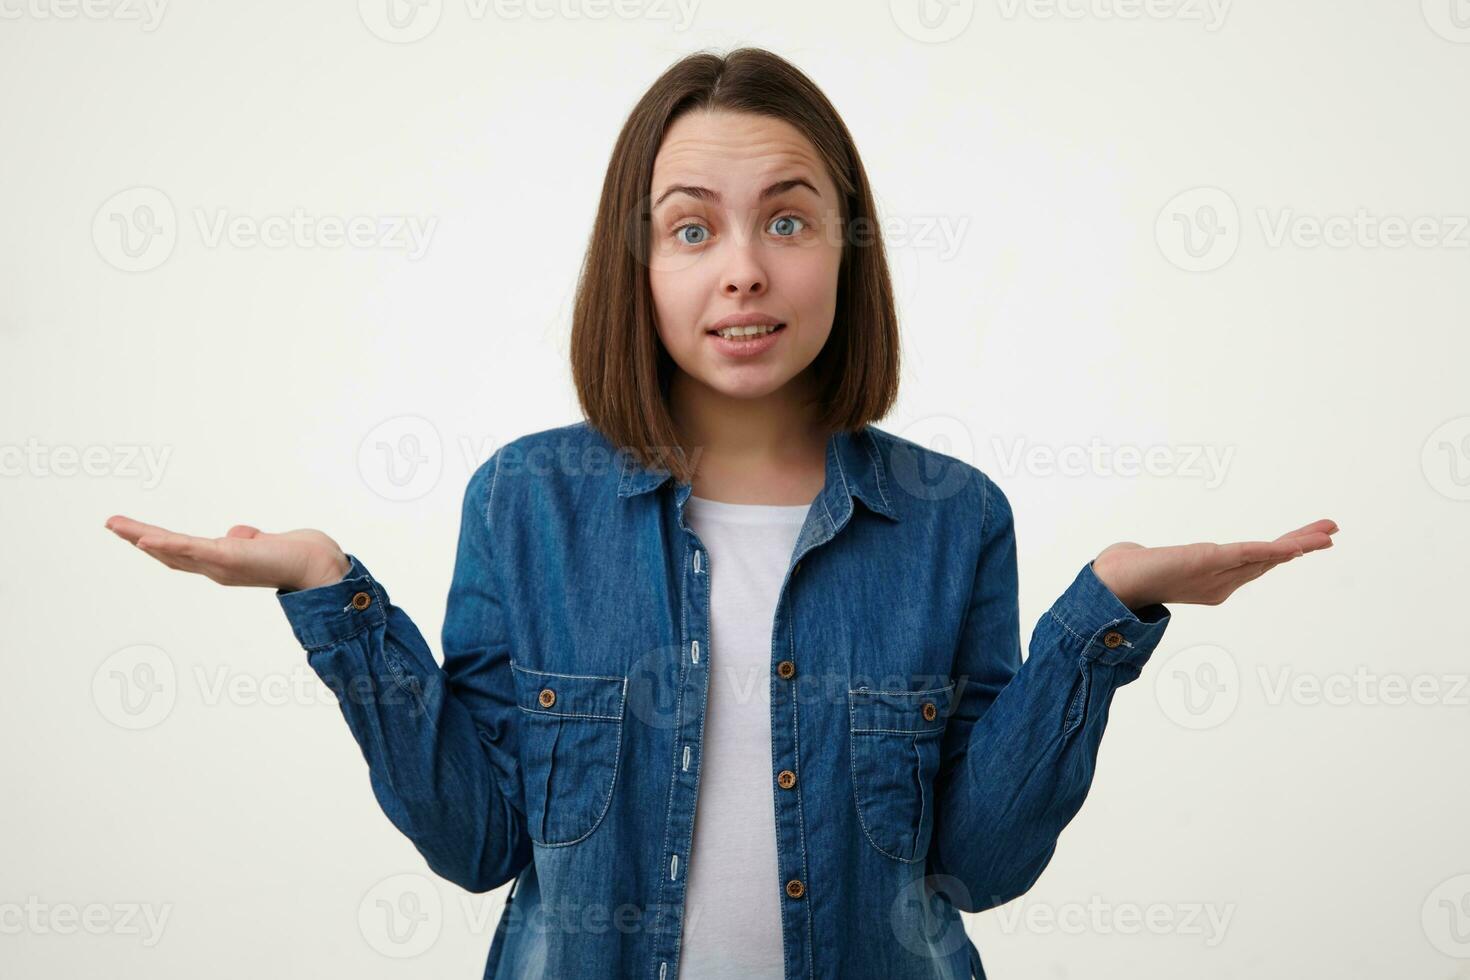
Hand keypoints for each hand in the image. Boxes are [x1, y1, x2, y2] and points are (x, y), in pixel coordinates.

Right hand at [104, 515, 351, 592]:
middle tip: (111, 524)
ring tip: (116, 526)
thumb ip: (247, 539)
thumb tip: (235, 533)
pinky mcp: (227, 557)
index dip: (156, 544)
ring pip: (173, 550)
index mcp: (221, 563)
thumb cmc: (296, 554)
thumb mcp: (263, 543)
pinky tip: (146, 539)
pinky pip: (192, 550)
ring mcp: (219, 564)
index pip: (181, 552)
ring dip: (142, 537)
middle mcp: (216, 568)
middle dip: (137, 538)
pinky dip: (167, 545)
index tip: (134, 532)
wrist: (317, 564)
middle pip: (168, 552)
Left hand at [1090, 518, 1337, 610]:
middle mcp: (1222, 581)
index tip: (1305, 542)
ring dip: (1298, 545)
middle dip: (1302, 546)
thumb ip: (1165, 561)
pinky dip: (1271, 551)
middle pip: (1269, 560)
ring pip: (1265, 557)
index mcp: (1217, 582)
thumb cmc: (1134, 573)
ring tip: (1327, 534)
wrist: (1114, 582)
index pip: (1256, 562)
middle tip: (1332, 532)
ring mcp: (1217, 574)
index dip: (1282, 553)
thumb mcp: (1162, 564)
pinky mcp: (1207, 562)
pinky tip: (1292, 547)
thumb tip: (1151, 553)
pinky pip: (1247, 556)